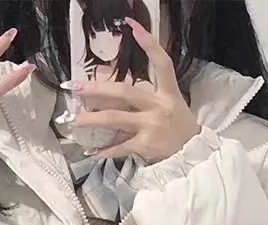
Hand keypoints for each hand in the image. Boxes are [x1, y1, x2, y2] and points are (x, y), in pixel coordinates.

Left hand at [66, 17, 199, 161]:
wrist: (193, 154)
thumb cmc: (178, 127)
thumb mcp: (171, 104)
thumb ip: (146, 96)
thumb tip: (112, 94)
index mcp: (168, 92)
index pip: (162, 63)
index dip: (149, 44)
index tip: (133, 26)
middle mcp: (159, 106)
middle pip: (124, 92)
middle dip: (97, 89)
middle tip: (76, 87)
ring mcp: (151, 126)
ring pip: (115, 119)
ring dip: (92, 120)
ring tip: (74, 120)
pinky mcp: (146, 145)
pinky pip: (120, 146)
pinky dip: (105, 150)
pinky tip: (92, 151)